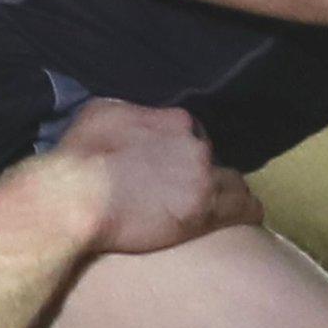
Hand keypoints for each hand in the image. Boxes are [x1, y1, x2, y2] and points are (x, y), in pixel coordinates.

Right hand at [45, 100, 261, 254]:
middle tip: (188, 188)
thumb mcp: (99, 113)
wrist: (76, 198)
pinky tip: (251, 214)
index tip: (172, 164)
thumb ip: (128, 112)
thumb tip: (131, 117)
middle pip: (210, 157)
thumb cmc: (79, 157)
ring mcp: (202, 178)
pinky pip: (242, 207)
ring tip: (230, 204)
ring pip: (233, 182)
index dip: (182, 148)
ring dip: (231, 190)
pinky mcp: (203, 212)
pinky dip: (247, 210)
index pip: (192, 132)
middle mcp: (195, 144)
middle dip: (202, 170)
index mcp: (174, 120)